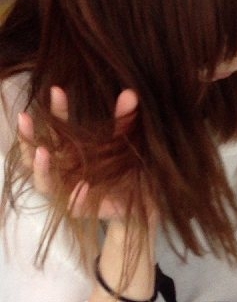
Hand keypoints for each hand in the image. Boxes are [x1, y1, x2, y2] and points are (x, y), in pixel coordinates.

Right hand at [18, 86, 149, 226]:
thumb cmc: (127, 171)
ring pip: (43, 182)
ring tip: (43, 152)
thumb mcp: (124, 144)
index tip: (57, 90)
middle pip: (35, 154)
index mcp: (69, 151)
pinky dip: (76, 196)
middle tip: (25, 118)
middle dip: (28, 136)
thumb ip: (124, 121)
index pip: (55, 128)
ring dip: (40, 167)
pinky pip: (72, 205)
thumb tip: (131, 93)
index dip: (55, 111)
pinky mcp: (80, 211)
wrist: (145, 203)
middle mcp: (63, 170)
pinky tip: (84, 186)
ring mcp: (68, 190)